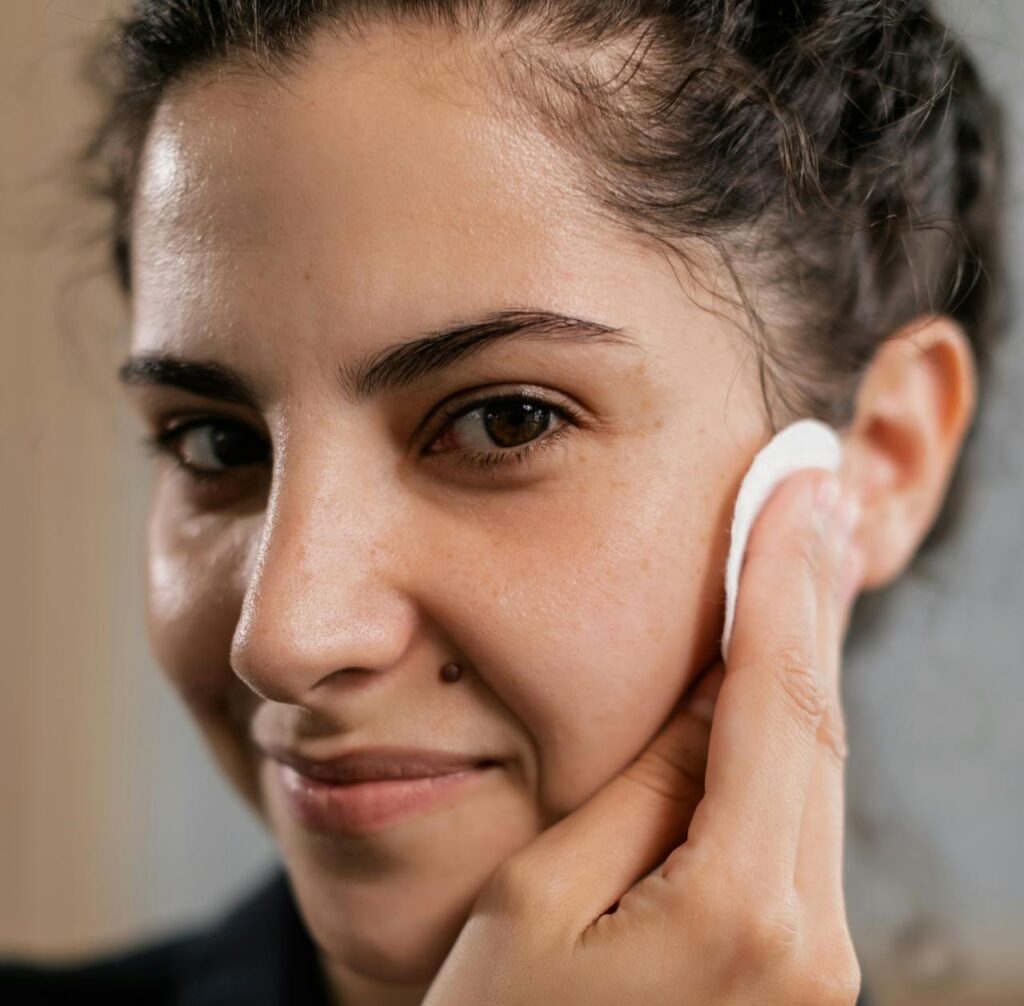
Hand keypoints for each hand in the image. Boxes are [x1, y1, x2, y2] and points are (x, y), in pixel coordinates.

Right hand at [421, 469, 864, 1005]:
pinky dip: (788, 737)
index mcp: (739, 911)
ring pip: (816, 771)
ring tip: (796, 555)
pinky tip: (768, 679)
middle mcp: (811, 943)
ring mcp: (818, 970)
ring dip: (802, 658)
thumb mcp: (538, 900)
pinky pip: (801, 824)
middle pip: (816, 726)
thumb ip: (641, 794)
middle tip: (810, 493)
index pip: (775, 700)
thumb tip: (712, 694)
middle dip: (811, 598)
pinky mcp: (803, 978)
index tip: (794, 484)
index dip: (783, 578)